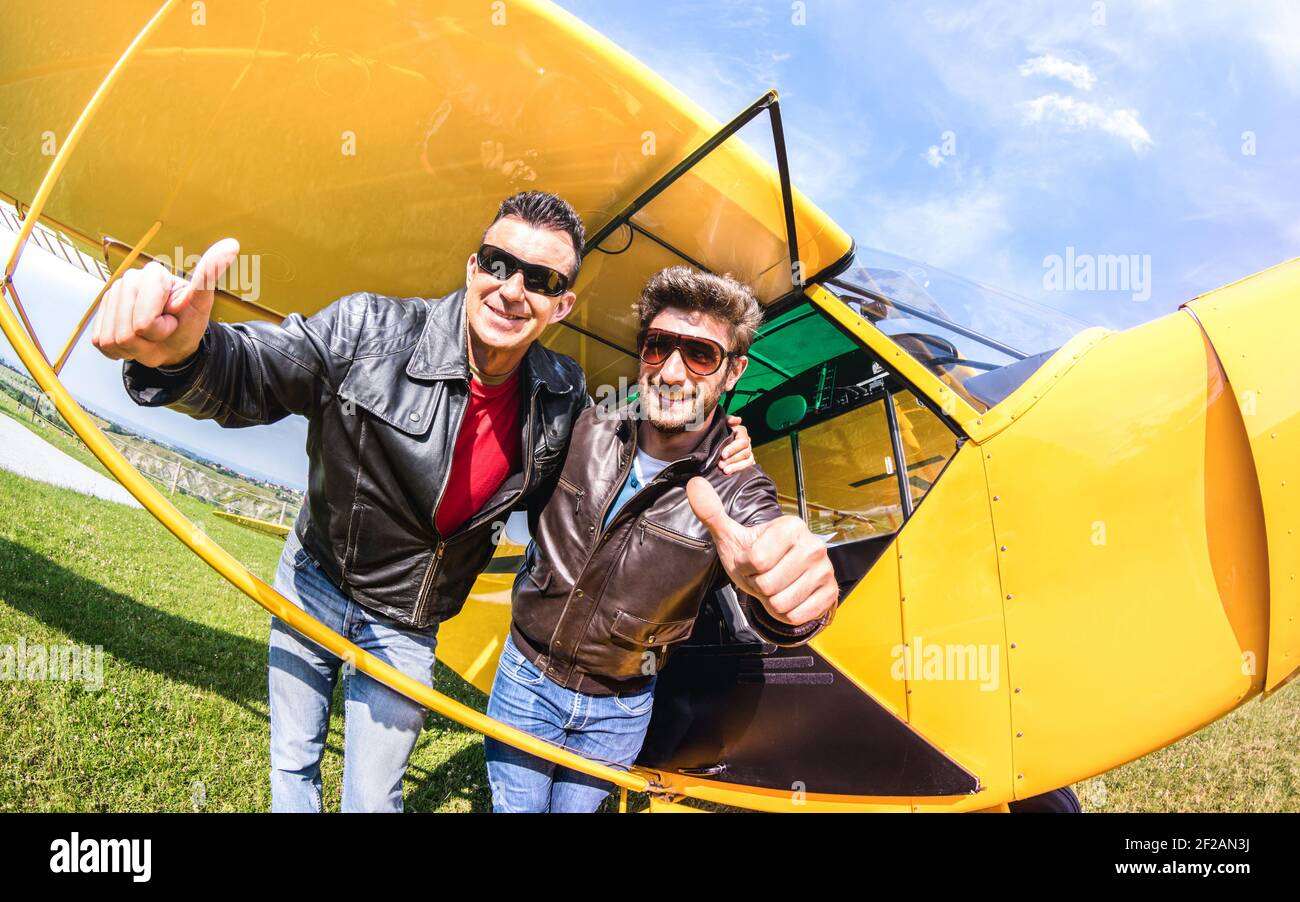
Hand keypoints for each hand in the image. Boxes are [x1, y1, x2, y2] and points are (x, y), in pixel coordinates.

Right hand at [91, 238, 239, 367]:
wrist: (173, 343)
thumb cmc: (187, 322)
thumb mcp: (202, 302)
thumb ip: (210, 274)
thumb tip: (232, 245)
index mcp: (151, 274)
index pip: (144, 321)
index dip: (161, 329)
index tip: (173, 319)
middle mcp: (126, 280)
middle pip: (128, 332)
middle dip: (150, 338)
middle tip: (163, 329)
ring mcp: (109, 299)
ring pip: (114, 339)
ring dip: (137, 346)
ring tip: (150, 335)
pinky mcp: (98, 318)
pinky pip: (103, 343)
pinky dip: (123, 351)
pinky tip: (135, 340)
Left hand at [686, 477, 837, 625]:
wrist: (784, 578)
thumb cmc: (755, 556)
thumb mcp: (731, 536)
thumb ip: (712, 513)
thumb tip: (694, 483)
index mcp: (791, 526)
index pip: (756, 560)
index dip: (746, 567)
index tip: (751, 561)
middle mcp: (814, 545)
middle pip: (768, 584)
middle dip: (758, 586)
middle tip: (764, 576)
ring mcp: (825, 570)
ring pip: (781, 603)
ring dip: (770, 601)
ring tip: (775, 587)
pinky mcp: (830, 593)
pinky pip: (796, 616)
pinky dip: (786, 614)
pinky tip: (788, 598)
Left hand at [717, 414, 754, 474]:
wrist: (715, 443)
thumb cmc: (719, 432)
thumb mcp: (722, 424)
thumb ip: (728, 420)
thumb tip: (737, 420)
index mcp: (741, 433)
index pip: (742, 441)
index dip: (733, 448)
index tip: (723, 454)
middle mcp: (747, 443)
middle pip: (745, 453)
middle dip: (733, 459)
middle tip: (721, 464)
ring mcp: (749, 453)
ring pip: (747, 461)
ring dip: (736, 467)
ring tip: (725, 471)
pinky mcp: (748, 462)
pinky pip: (749, 468)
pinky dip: (740, 470)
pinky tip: (732, 474)